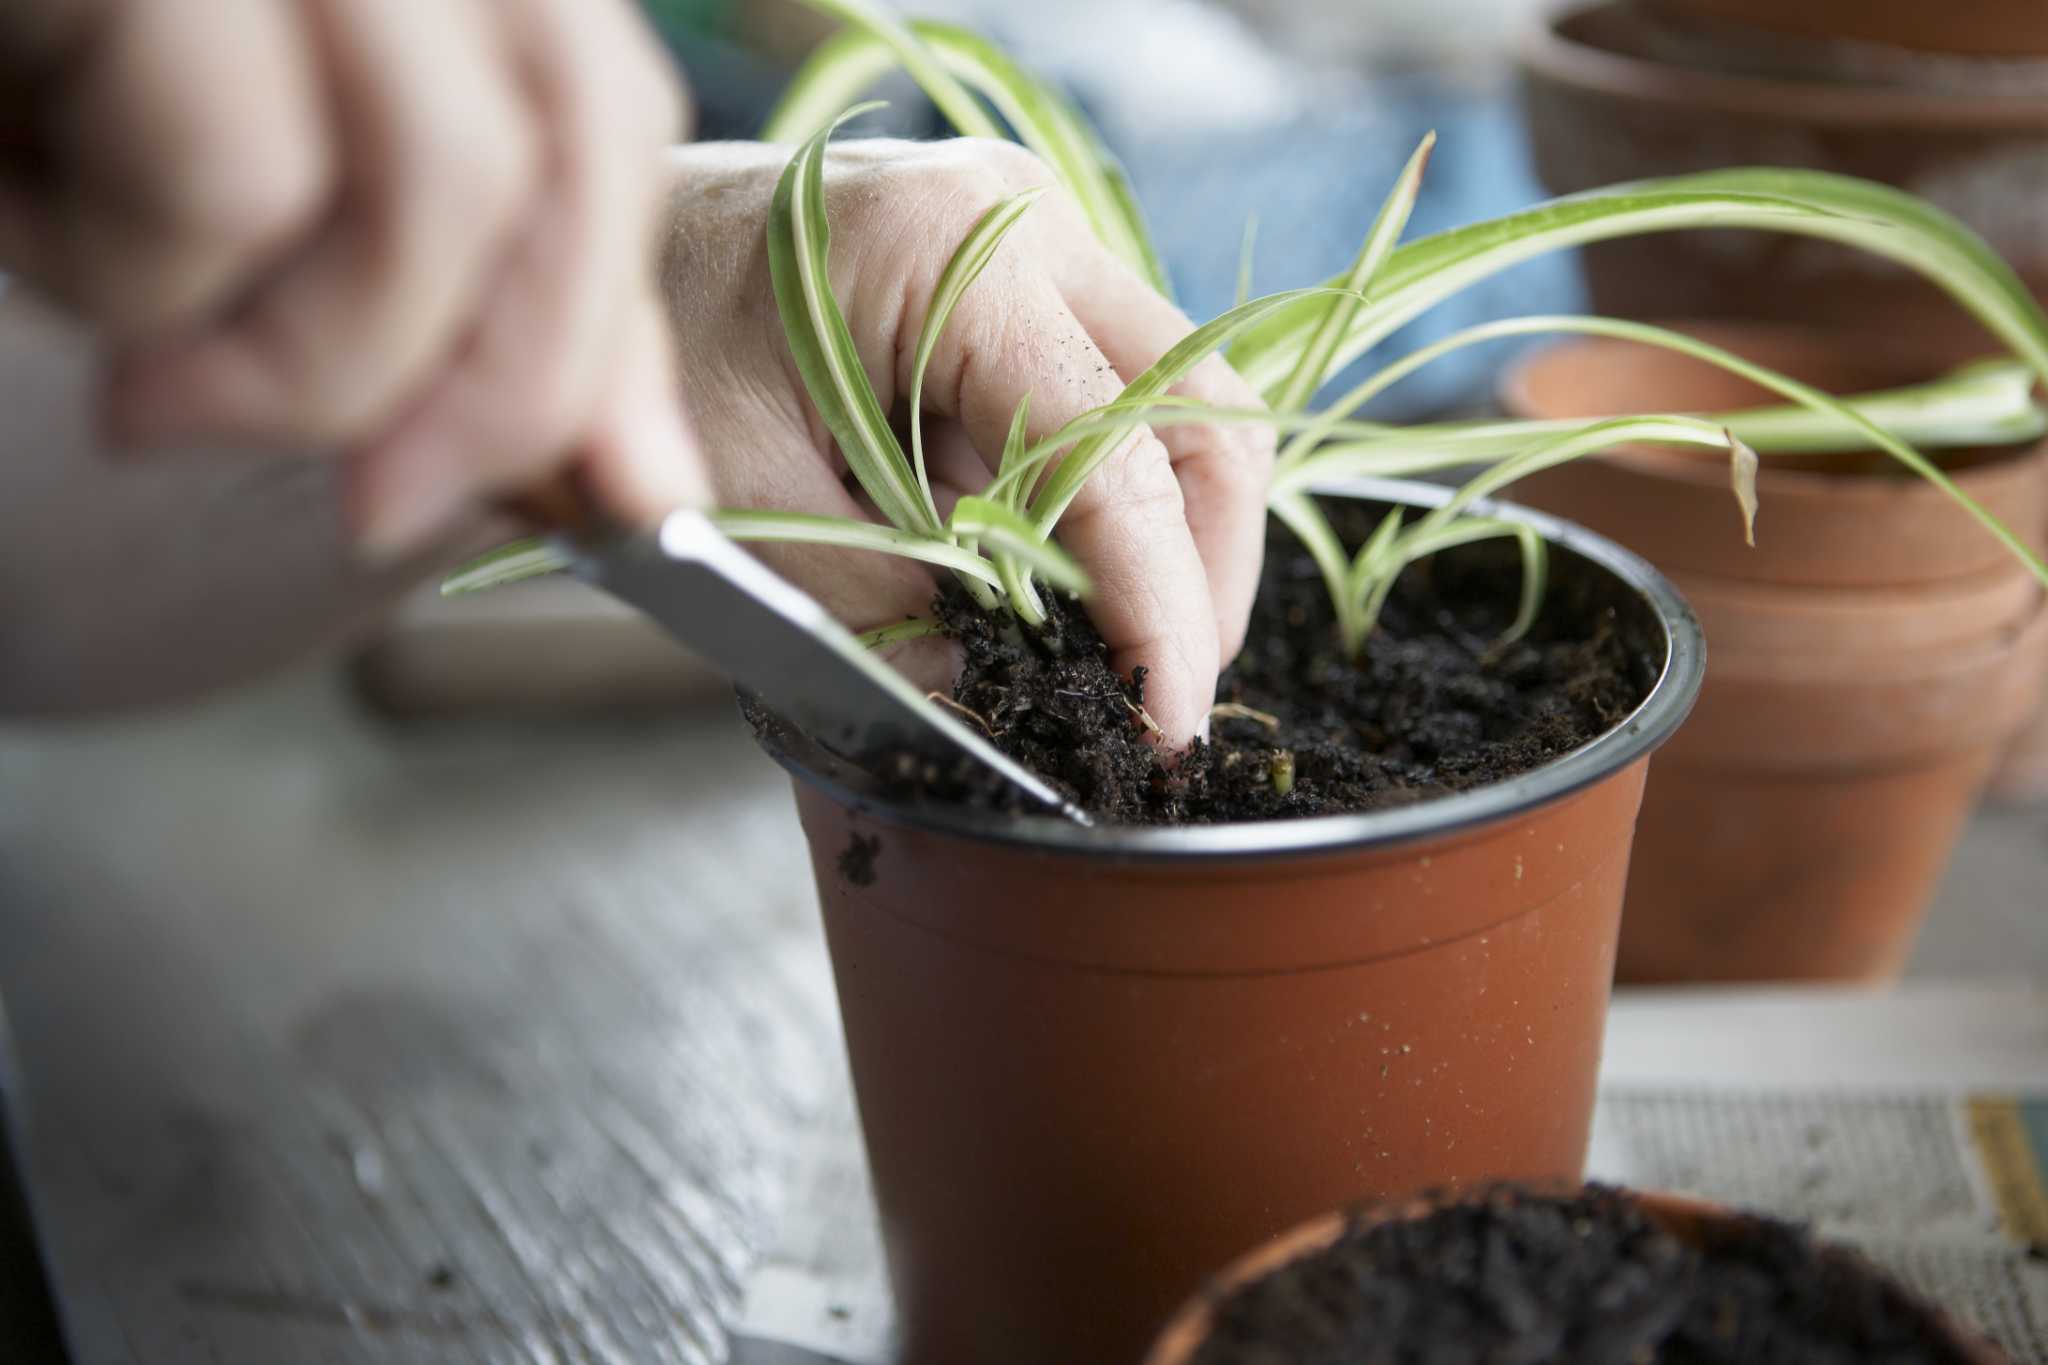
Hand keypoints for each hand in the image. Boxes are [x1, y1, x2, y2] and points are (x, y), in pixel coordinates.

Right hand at [0, 0, 704, 557]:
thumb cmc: (27, 89)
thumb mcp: (264, 188)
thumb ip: (464, 300)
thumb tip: (637, 476)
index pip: (604, 104)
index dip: (611, 316)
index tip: (612, 498)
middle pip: (573, 126)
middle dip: (500, 375)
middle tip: (380, 509)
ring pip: (434, 173)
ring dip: (297, 352)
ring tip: (146, 371)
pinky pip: (228, 169)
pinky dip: (135, 269)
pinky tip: (28, 222)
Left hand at [662, 139, 1275, 747]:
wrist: (580, 244)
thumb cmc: (637, 343)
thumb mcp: (740, 497)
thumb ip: (879, 607)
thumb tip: (993, 693)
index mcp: (953, 248)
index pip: (1114, 456)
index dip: (1157, 607)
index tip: (1164, 722)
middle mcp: (1024, 218)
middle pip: (1203, 412)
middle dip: (1202, 572)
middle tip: (1162, 690)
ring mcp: (1032, 238)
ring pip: (1178, 408)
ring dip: (1163, 540)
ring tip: (1114, 649)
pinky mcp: (1020, 280)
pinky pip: (1112, 402)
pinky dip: (1105, 504)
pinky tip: (1056, 581)